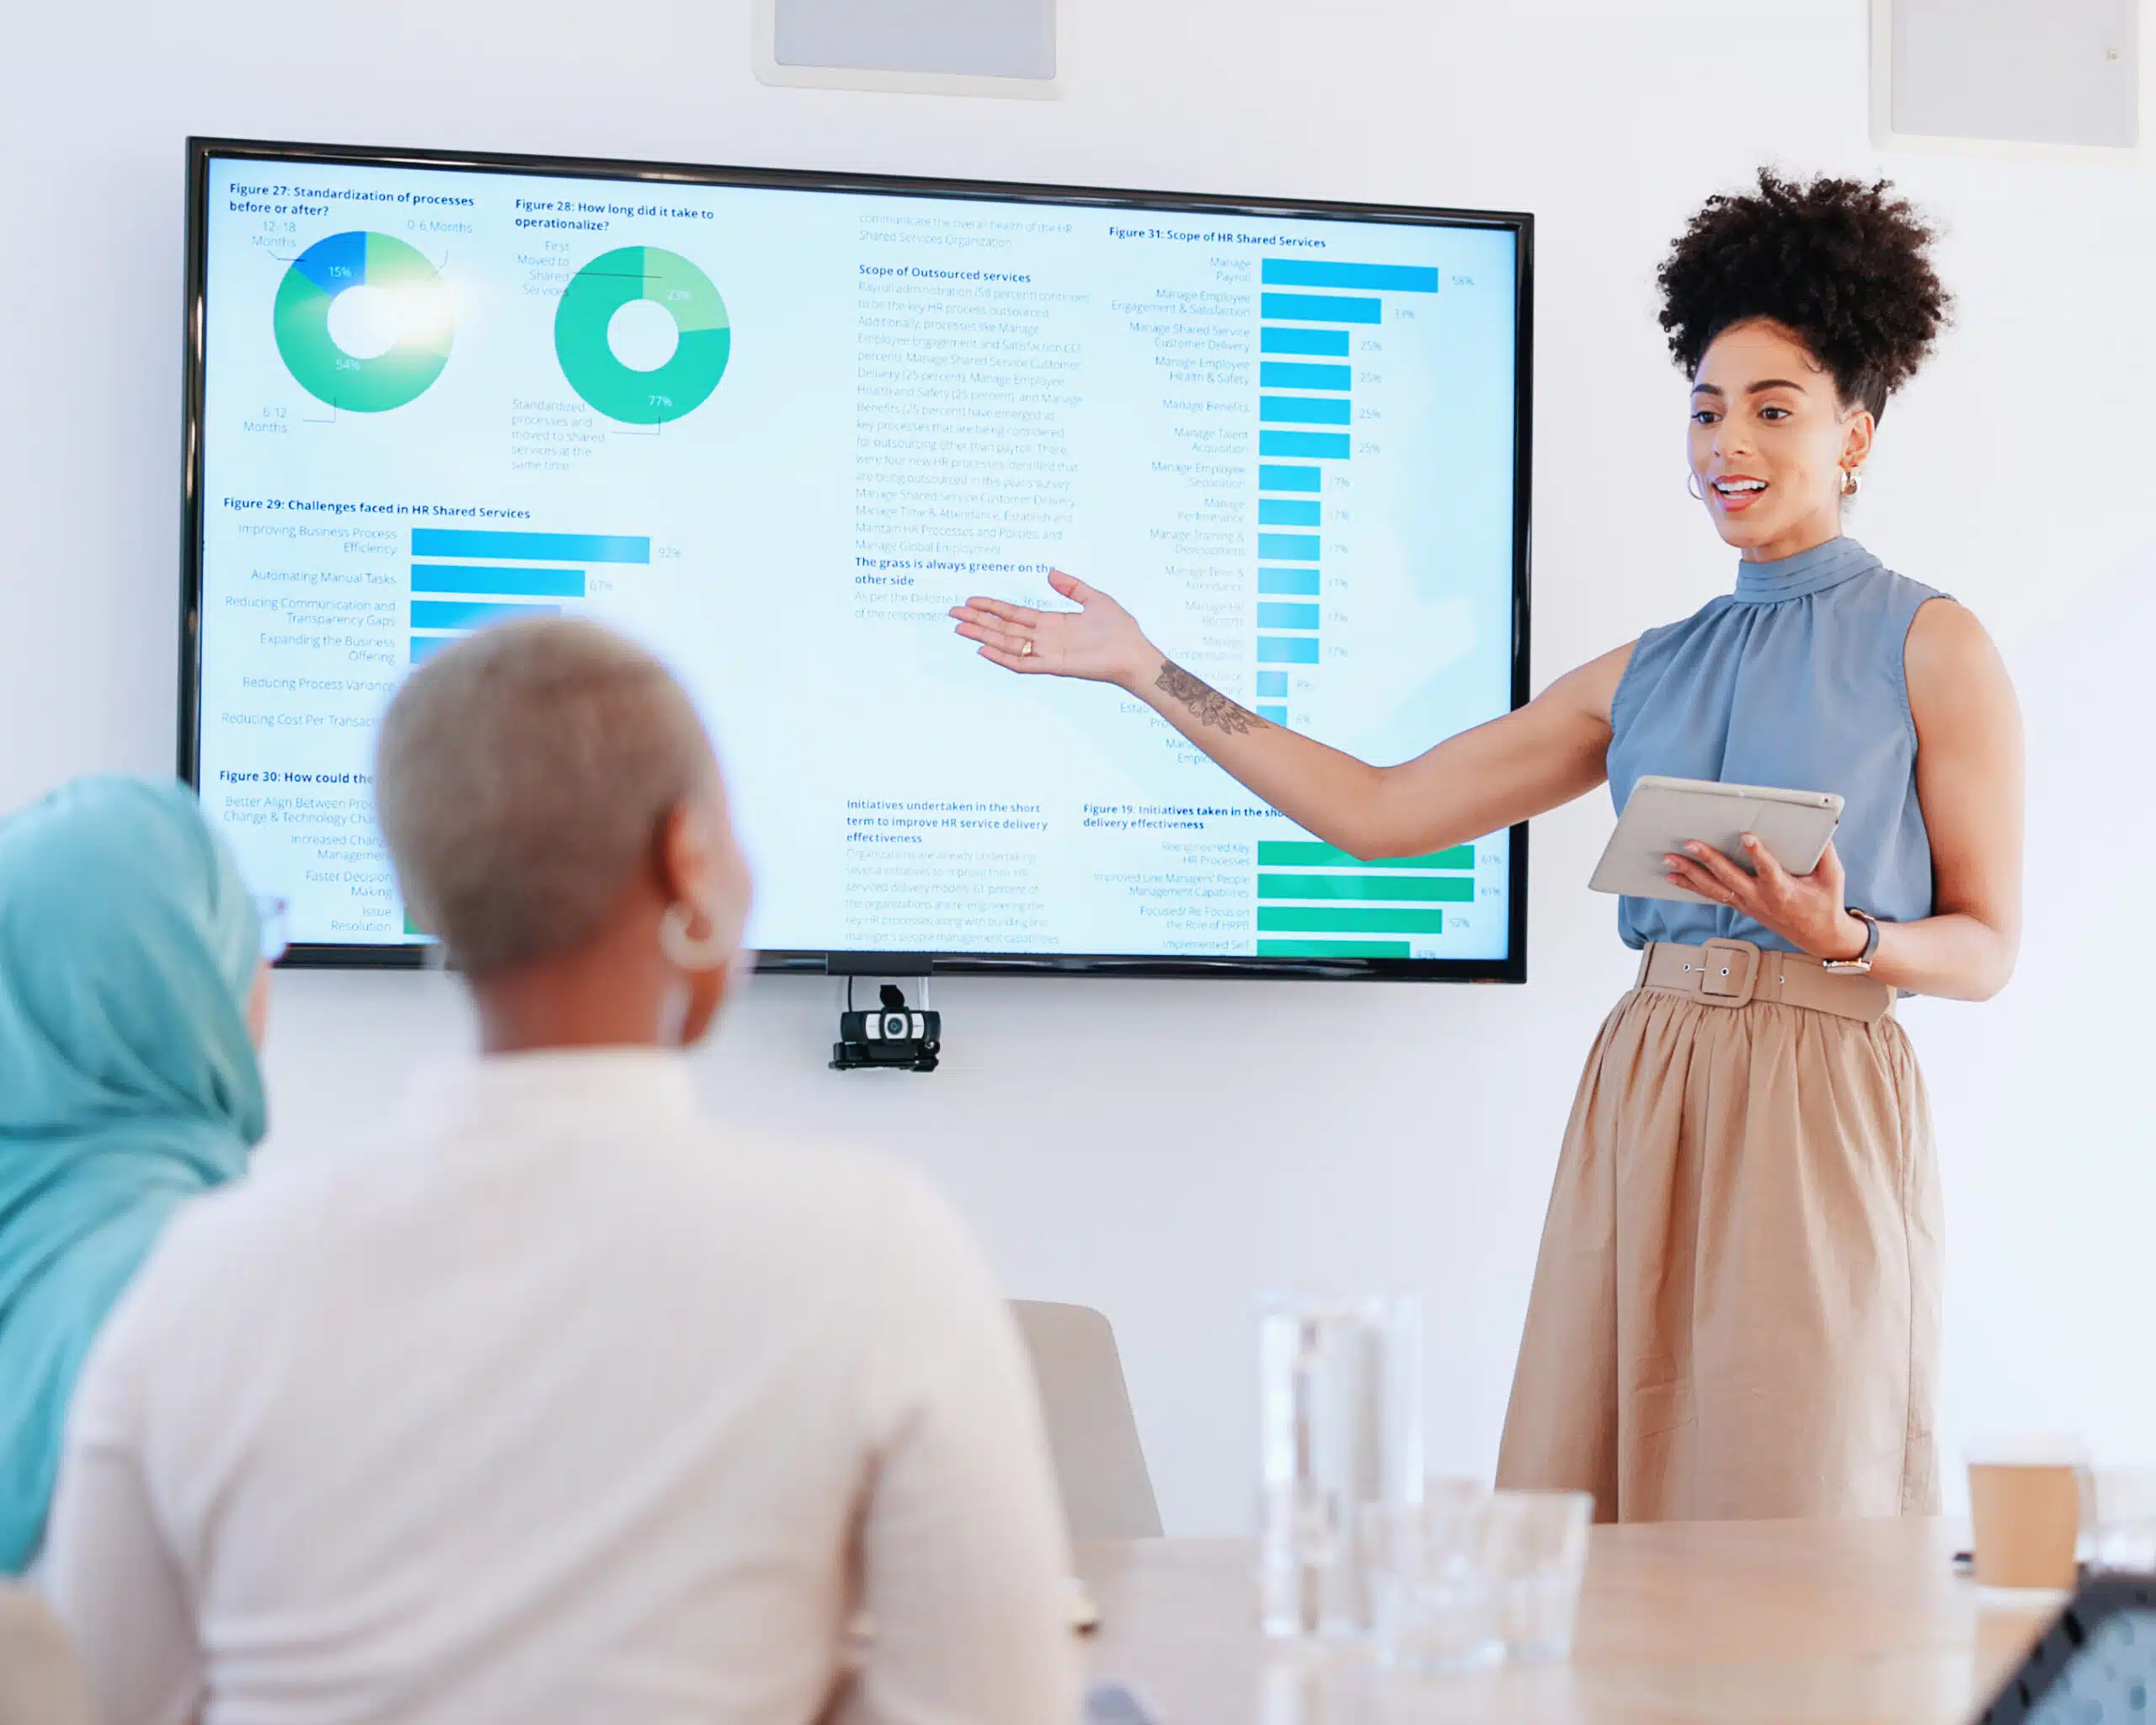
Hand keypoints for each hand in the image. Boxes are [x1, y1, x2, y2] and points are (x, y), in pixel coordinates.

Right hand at [950, 570, 1156, 689]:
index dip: (992, 607)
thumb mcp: (1094, 598)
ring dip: (983, 635)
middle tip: (953, 612)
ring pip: (1007, 644)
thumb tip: (1050, 572)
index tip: (972, 600)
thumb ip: (1071, 586)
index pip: (1014, 614)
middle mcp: (1045, 638)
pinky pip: (1023, 663)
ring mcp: (1047, 652)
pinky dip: (1003, 657)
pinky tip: (985, 649)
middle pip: (1004, 628)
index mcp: (1052, 623)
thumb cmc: (1120, 628)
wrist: (1133, 652)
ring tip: (960, 627)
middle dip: (978, 620)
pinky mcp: (1054, 665)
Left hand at [1662, 836, 1869, 961]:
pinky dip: (1692, 886)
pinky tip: (1673, 877)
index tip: (1746, 836)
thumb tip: (1821, 826)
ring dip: (1689, 874)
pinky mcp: (1741, 906)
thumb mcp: (1833, 877)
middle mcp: (1760, 898)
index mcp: (1783, 889)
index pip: (1768, 869)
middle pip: (1729, 878)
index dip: (1757, 854)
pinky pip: (1712, 895)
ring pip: (1714, 889)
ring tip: (1669, 860)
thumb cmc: (1825, 903)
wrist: (1819, 937)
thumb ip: (1825, 852)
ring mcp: (1747, 903)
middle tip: (1689, 844)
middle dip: (1708, 860)